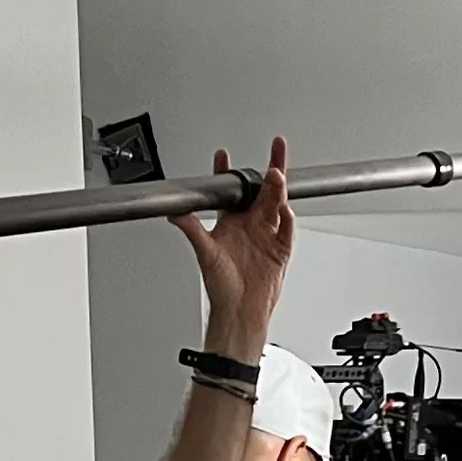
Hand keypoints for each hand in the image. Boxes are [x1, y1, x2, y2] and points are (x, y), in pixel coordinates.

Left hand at [175, 139, 293, 344]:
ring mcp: (267, 236)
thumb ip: (191, 229)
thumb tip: (174, 212)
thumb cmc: (222, 286)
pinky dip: (287, 219)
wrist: (239, 311)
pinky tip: (284, 209)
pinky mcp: (280, 251)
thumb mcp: (204, 252)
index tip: (224, 156)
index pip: (233, 192)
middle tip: (276, 149)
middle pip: (264, 191)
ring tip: (276, 175)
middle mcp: (251, 226)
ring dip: (278, 189)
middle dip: (270, 169)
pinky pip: (287, 230)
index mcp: (232, 223)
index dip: (229, 173)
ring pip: (277, 205)